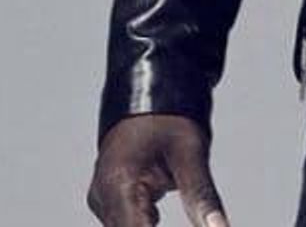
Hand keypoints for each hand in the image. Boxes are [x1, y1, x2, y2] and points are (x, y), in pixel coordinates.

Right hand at [85, 113, 231, 226]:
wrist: (151, 91)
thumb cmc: (169, 115)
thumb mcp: (191, 154)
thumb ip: (202, 197)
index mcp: (118, 183)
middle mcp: (103, 194)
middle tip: (197, 217)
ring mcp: (103, 197)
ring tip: (166, 190)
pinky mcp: (109, 198)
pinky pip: (126, 222)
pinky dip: (145, 223)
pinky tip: (158, 210)